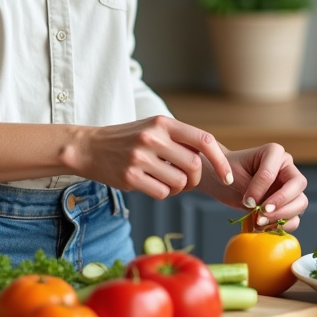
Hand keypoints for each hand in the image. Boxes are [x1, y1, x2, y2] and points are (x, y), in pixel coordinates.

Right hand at [69, 116, 233, 199]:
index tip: (227, 176)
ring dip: (178, 188)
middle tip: (187, 182)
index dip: (220, 161)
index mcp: (163, 123)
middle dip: (196, 180)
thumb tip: (211, 158)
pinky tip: (152, 186)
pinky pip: (162, 193)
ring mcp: (140, 157)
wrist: (89, 147)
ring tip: (166, 182)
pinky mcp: (130, 176)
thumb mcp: (153, 128)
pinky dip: (163, 194)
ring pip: (179, 183)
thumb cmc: (127, 139)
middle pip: (194, 166)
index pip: (204, 141)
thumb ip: (179, 139)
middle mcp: (153, 137)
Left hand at [205, 144, 307, 231]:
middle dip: (280, 202)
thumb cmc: (227, 172)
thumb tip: (262, 207)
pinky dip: (283, 225)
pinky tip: (266, 227)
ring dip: (283, 215)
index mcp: (274, 152)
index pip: (272, 172)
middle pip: (297, 185)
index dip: (260, 188)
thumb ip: (251, 189)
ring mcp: (290, 187)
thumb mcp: (234, 175)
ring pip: (300, 202)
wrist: (222, 180)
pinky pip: (295, 218)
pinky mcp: (287, 204)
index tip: (247, 200)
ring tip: (261, 222)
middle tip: (262, 213)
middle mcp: (286, 167)